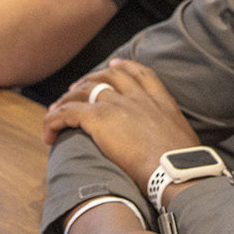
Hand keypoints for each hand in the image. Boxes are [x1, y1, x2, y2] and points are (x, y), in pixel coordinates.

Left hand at [43, 59, 200, 190]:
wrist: (175, 170)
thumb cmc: (184, 167)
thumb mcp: (184, 143)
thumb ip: (174, 140)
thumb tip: (176, 155)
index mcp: (160, 101)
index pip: (141, 74)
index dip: (125, 66)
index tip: (114, 63)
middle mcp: (137, 97)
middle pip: (107, 76)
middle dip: (89, 79)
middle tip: (76, 88)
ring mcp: (117, 105)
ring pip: (83, 91)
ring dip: (67, 99)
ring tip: (56, 110)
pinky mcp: (98, 119)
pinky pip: (68, 113)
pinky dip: (55, 120)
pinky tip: (48, 132)